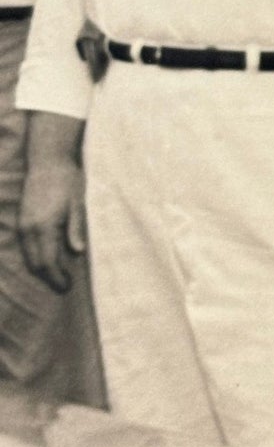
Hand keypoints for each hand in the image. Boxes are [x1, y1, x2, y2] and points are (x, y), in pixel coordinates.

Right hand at [19, 156, 85, 293]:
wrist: (48, 160)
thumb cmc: (68, 179)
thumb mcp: (78, 203)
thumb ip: (75, 228)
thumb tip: (78, 252)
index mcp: (44, 226)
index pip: (47, 262)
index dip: (56, 277)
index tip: (68, 286)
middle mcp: (29, 229)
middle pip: (35, 263)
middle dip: (49, 277)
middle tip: (65, 285)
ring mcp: (23, 224)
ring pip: (28, 255)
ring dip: (41, 268)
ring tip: (58, 275)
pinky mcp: (22, 219)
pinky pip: (26, 246)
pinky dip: (36, 256)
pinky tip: (48, 257)